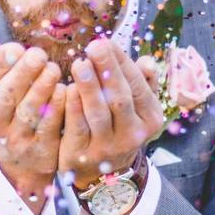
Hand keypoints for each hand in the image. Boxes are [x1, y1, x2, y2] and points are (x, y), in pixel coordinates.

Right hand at [0, 40, 65, 212]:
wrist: (21, 159)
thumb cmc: (9, 109)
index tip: (16, 48)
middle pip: (7, 95)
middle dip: (23, 72)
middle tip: (39, 54)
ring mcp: (16, 139)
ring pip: (29, 110)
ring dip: (42, 87)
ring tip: (53, 69)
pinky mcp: (40, 149)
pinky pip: (50, 125)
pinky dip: (58, 106)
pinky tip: (66, 90)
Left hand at [59, 39, 163, 188]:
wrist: (103, 174)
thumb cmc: (118, 127)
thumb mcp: (137, 110)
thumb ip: (143, 83)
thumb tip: (147, 60)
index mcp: (149, 118)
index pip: (138, 86)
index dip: (122, 63)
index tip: (107, 41)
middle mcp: (132, 134)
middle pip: (120, 98)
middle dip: (108, 71)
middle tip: (95, 46)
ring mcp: (108, 147)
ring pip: (99, 113)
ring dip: (89, 87)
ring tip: (79, 63)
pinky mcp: (82, 155)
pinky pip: (77, 128)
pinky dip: (72, 108)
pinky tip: (65, 89)